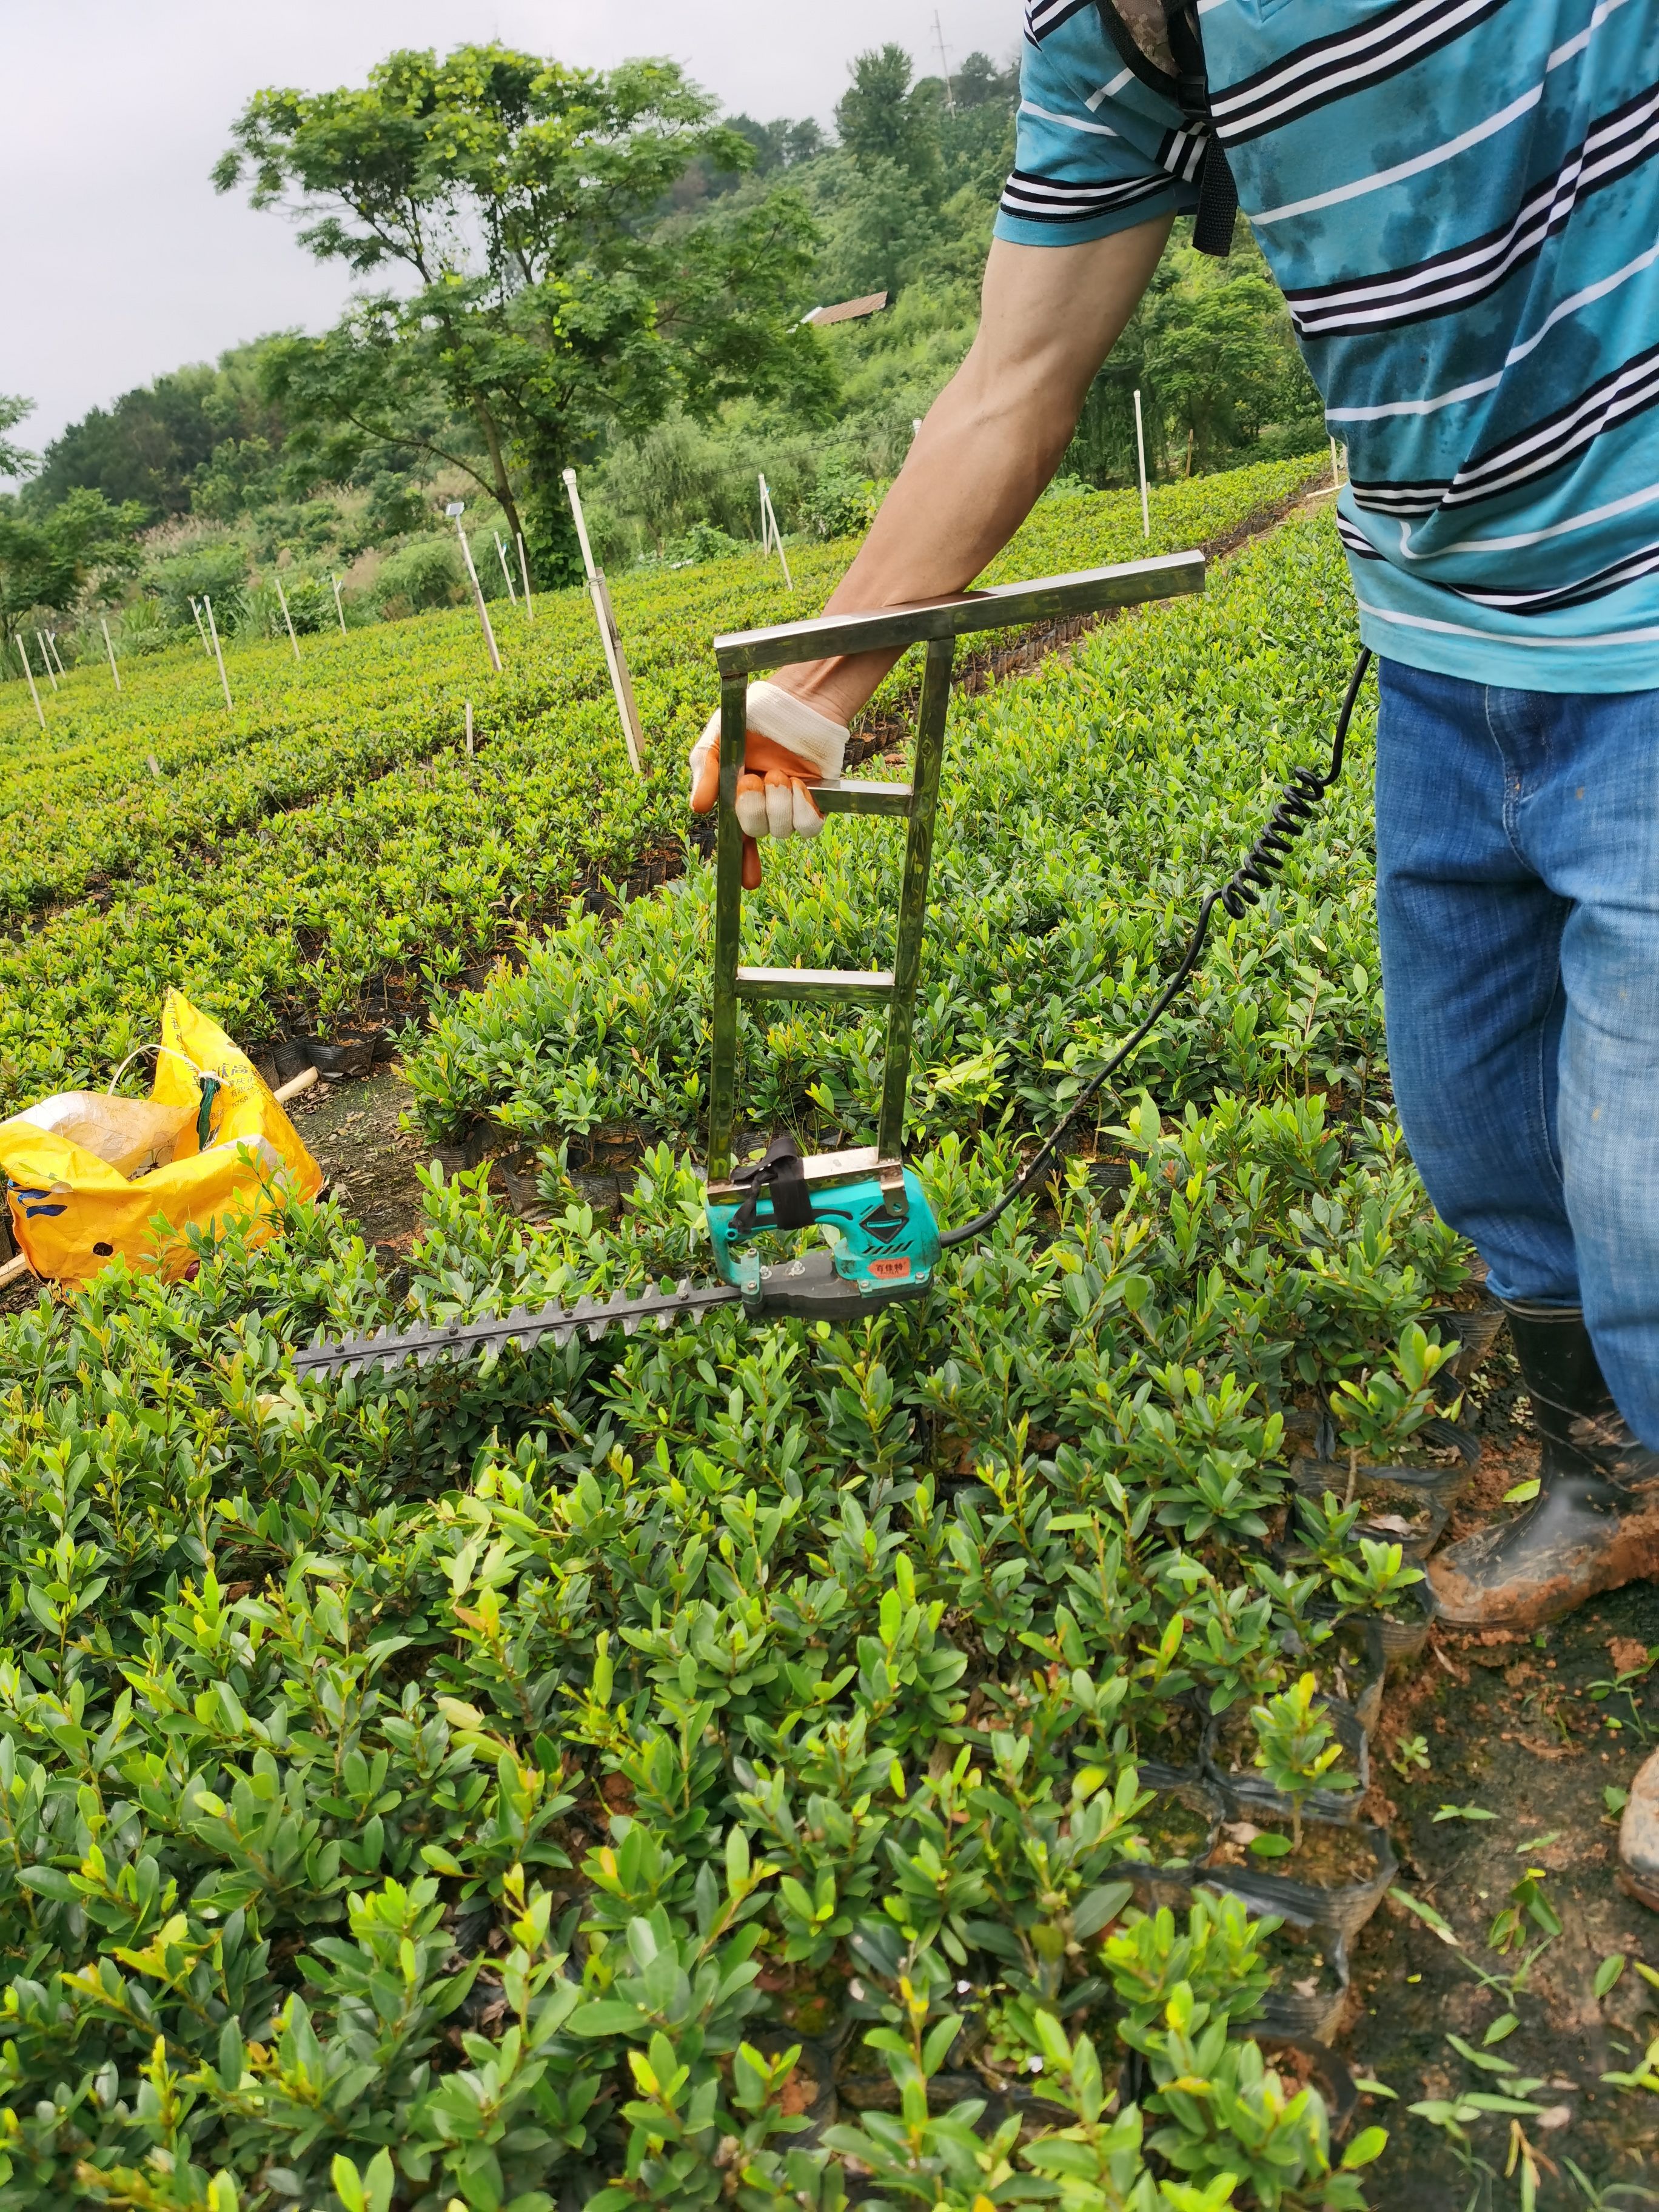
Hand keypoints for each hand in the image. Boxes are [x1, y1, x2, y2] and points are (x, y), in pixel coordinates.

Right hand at [688, 680, 847, 888]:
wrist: (795, 700)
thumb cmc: (753, 716)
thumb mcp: (718, 741)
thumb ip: (705, 771)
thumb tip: (697, 808)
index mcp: (737, 798)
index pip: (738, 839)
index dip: (742, 863)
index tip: (748, 884)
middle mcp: (766, 807)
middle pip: (755, 831)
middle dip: (751, 809)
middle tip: (753, 779)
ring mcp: (792, 805)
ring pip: (783, 831)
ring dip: (777, 803)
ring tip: (777, 774)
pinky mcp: (818, 801)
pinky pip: (808, 826)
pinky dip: (801, 807)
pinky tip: (798, 784)